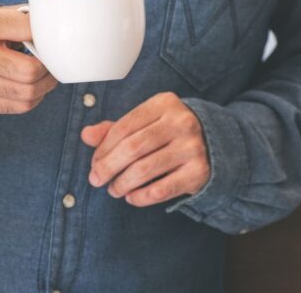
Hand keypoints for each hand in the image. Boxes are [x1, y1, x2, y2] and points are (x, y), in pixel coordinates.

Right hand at [0, 6, 57, 113]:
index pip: (29, 30)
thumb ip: (26, 18)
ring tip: (48, 75)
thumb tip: (59, 27)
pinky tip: (35, 88)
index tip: (56, 39)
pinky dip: (34, 99)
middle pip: (29, 71)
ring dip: (46, 86)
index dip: (50, 36)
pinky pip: (19, 106)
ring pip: (27, 93)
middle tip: (54, 63)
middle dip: (49, 68)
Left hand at [81, 92, 209, 206]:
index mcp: (164, 104)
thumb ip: (115, 129)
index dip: (104, 147)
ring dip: (122, 183)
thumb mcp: (145, 123)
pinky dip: (141, 196)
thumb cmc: (168, 132)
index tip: (94, 162)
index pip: (124, 126)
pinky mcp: (199, 172)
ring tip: (114, 190)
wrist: (214, 144)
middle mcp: (181, 122)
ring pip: (145, 170)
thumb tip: (86, 135)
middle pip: (133, 148)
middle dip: (108, 166)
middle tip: (96, 179)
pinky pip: (162, 189)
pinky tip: (131, 197)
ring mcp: (192, 147)